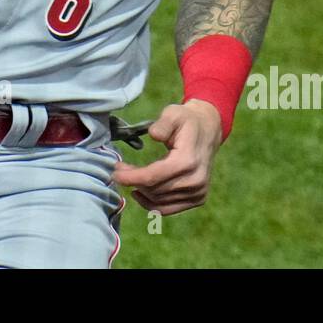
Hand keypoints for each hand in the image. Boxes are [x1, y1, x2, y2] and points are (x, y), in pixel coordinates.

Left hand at [112, 99, 222, 214]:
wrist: (207, 131)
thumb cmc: (186, 121)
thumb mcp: (173, 113)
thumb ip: (163, 124)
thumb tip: (153, 134)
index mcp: (188, 160)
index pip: (153, 177)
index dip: (131, 177)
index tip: (115, 172)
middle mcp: (195, 181)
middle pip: (154, 190)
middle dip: (132, 181)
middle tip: (119, 170)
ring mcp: (198, 192)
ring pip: (159, 201)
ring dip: (140, 191)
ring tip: (129, 177)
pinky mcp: (197, 198)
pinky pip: (168, 208)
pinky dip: (151, 204)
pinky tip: (139, 193)